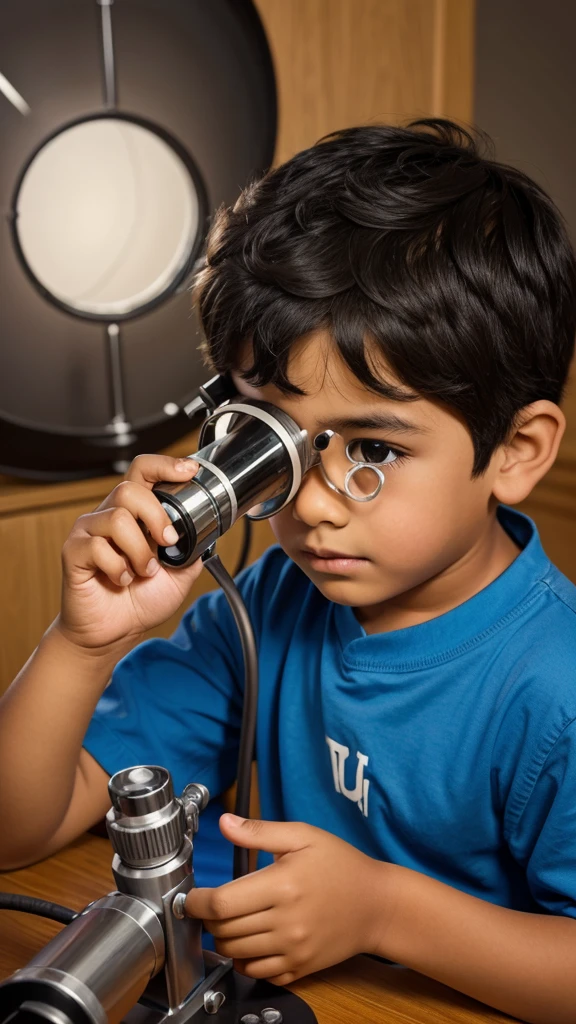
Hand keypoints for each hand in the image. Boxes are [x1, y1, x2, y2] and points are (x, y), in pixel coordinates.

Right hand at [58, 455, 203, 649]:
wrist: (114, 633)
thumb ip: (193, 549)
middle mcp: (111, 515)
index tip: (189, 471)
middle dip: (156, 516)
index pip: (144, 471)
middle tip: (166, 543)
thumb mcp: (182, 574)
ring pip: (117, 518)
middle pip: (130, 489)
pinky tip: (120, 580)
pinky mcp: (74, 551)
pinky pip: (97, 547)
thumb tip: (209, 529)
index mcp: (136, 514)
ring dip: (139, 551)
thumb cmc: (141, 601)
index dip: (165, 465)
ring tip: (141, 571)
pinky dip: (117, 568)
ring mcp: (90, 531)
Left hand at [186, 815, 393, 985]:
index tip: (192, 896)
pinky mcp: (299, 969)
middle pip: (223, 931)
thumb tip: (225, 823)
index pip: (222, 904)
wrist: (377, 904)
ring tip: (232, 920)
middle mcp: (286, 923)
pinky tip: (252, 940)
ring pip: (235, 954)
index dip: (198, 902)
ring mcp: (293, 950)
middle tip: (215, 903)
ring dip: (223, 938)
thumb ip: (260, 831)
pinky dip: (245, 960)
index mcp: (283, 885)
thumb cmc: (341, 866)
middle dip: (209, 918)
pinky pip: (256, 973)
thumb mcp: (303, 836)